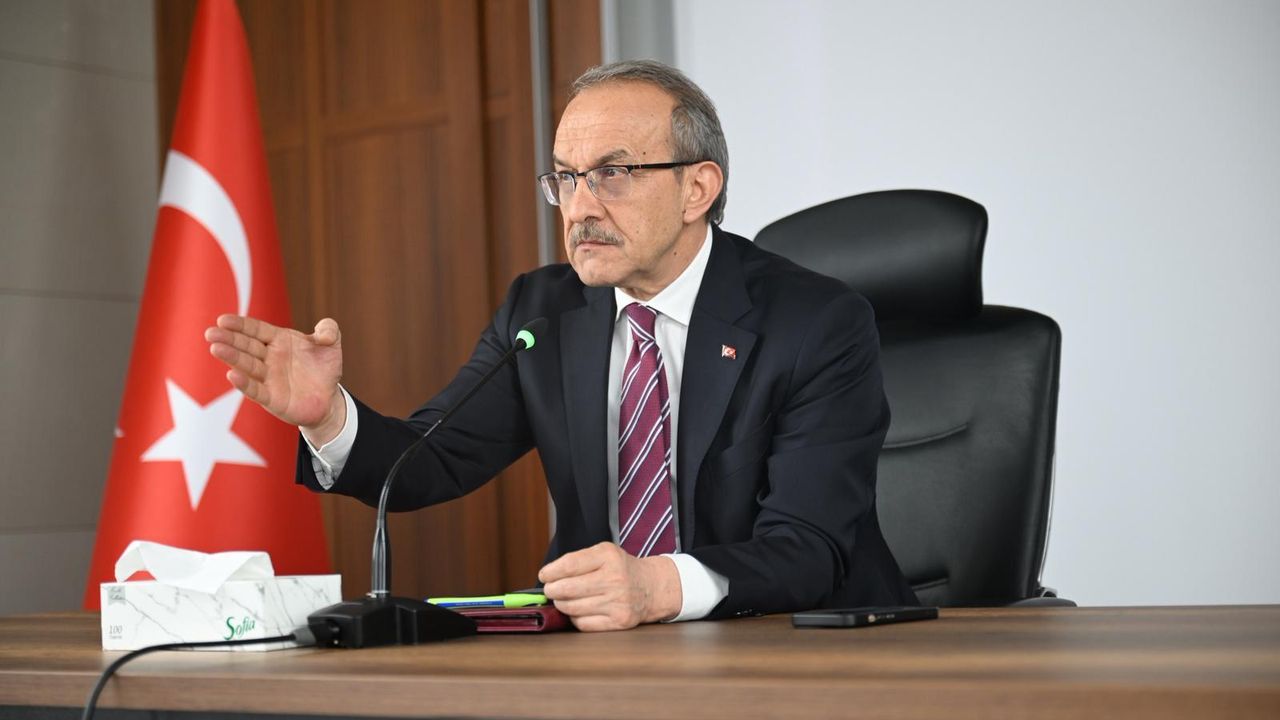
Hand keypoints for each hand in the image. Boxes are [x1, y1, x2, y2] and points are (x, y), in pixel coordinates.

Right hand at [205, 314, 344, 443]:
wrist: (328, 399)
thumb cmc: (324, 369)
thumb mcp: (331, 346)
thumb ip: (329, 331)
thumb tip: (325, 333)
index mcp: (278, 340)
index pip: (256, 330)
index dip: (240, 325)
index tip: (222, 320)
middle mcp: (269, 358)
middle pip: (246, 346)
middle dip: (229, 339)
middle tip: (211, 333)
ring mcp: (268, 378)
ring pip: (247, 366)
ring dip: (232, 358)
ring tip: (215, 349)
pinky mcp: (272, 398)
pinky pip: (256, 390)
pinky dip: (245, 384)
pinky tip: (232, 376)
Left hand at [538, 542, 681, 631]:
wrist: (652, 587)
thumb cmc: (620, 569)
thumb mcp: (604, 553)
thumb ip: (578, 560)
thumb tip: (548, 577)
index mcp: (608, 557)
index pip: (569, 565)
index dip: (551, 572)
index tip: (544, 575)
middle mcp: (615, 579)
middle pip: (567, 589)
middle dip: (552, 590)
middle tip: (551, 590)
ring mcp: (618, 602)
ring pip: (572, 608)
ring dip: (562, 604)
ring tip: (564, 599)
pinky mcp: (619, 621)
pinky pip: (583, 624)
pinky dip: (575, 618)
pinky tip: (578, 610)